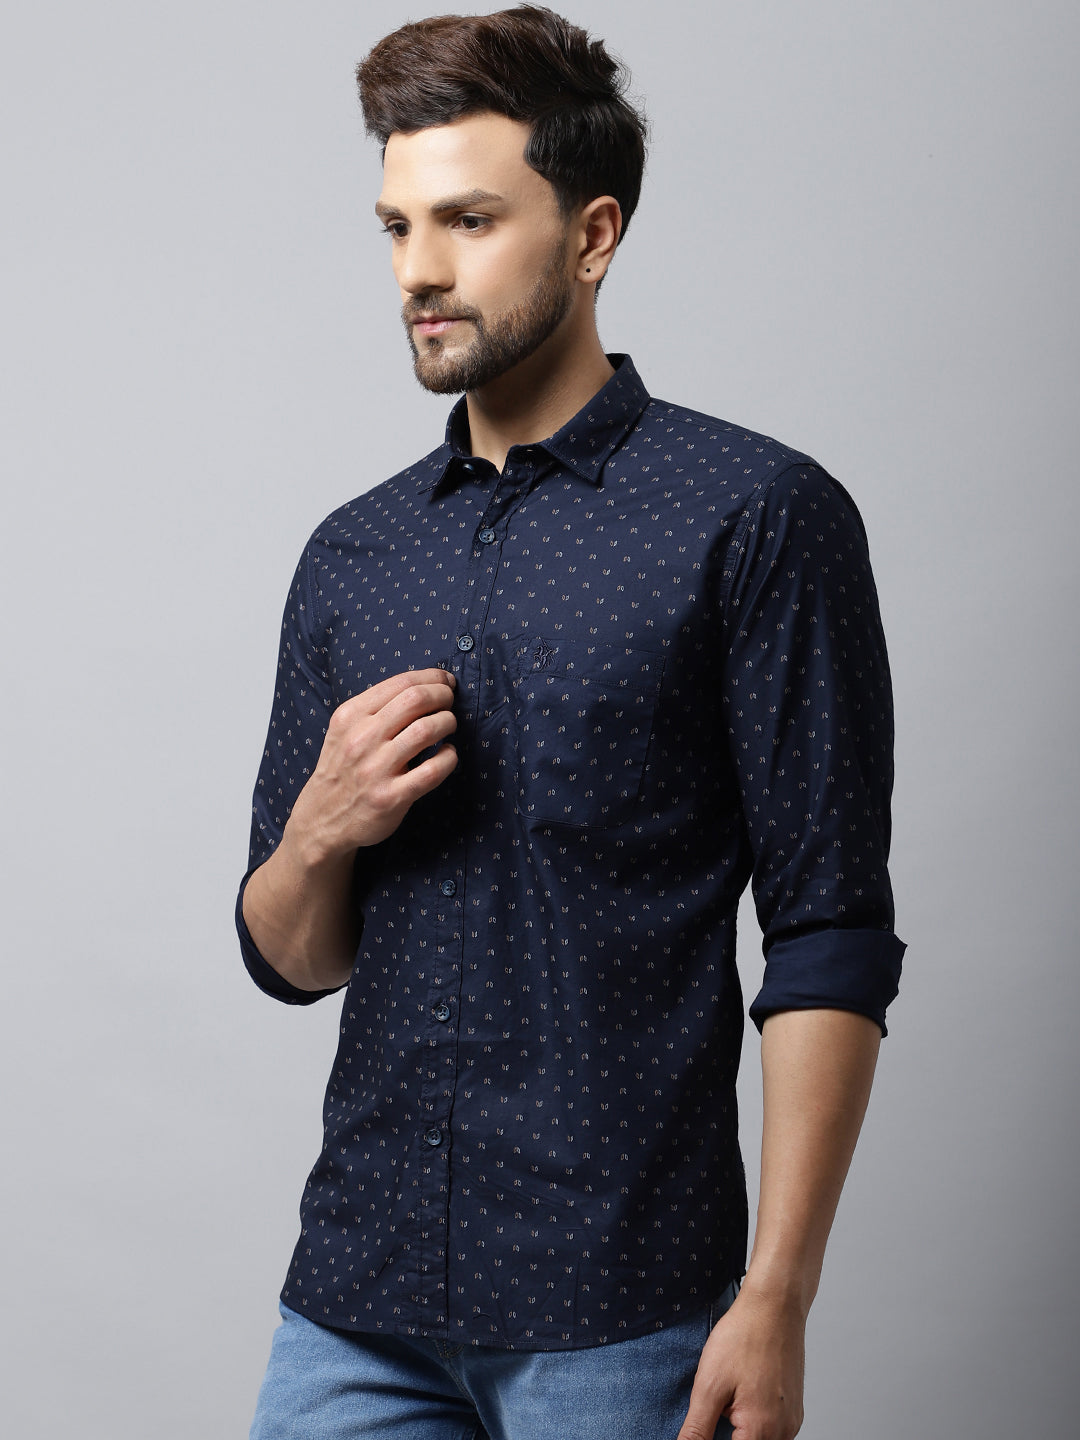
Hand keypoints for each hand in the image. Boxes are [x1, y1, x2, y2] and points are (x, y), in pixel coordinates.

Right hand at [289, 667, 457, 857]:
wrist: (321, 820)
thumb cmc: (342, 770)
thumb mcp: (344, 730)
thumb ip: (375, 708)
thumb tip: (423, 686)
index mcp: (351, 716)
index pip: (401, 683)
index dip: (432, 677)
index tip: (445, 681)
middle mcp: (361, 739)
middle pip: (416, 699)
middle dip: (443, 696)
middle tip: (450, 702)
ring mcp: (376, 769)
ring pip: (427, 729)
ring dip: (448, 722)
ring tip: (449, 726)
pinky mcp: (391, 797)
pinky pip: (432, 770)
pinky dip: (449, 758)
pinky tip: (447, 754)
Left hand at [676, 1284, 804, 1439]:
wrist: (775, 1305)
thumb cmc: (744, 1337)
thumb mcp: (709, 1385)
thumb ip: (697, 1429)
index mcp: (762, 1431)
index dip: (712, 1439)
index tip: (706, 1421)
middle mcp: (784, 1432)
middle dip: (727, 1433)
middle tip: (718, 1404)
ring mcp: (792, 1420)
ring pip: (762, 1439)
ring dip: (741, 1429)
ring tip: (728, 1398)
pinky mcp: (794, 1409)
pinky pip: (772, 1428)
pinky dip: (754, 1420)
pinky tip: (741, 1394)